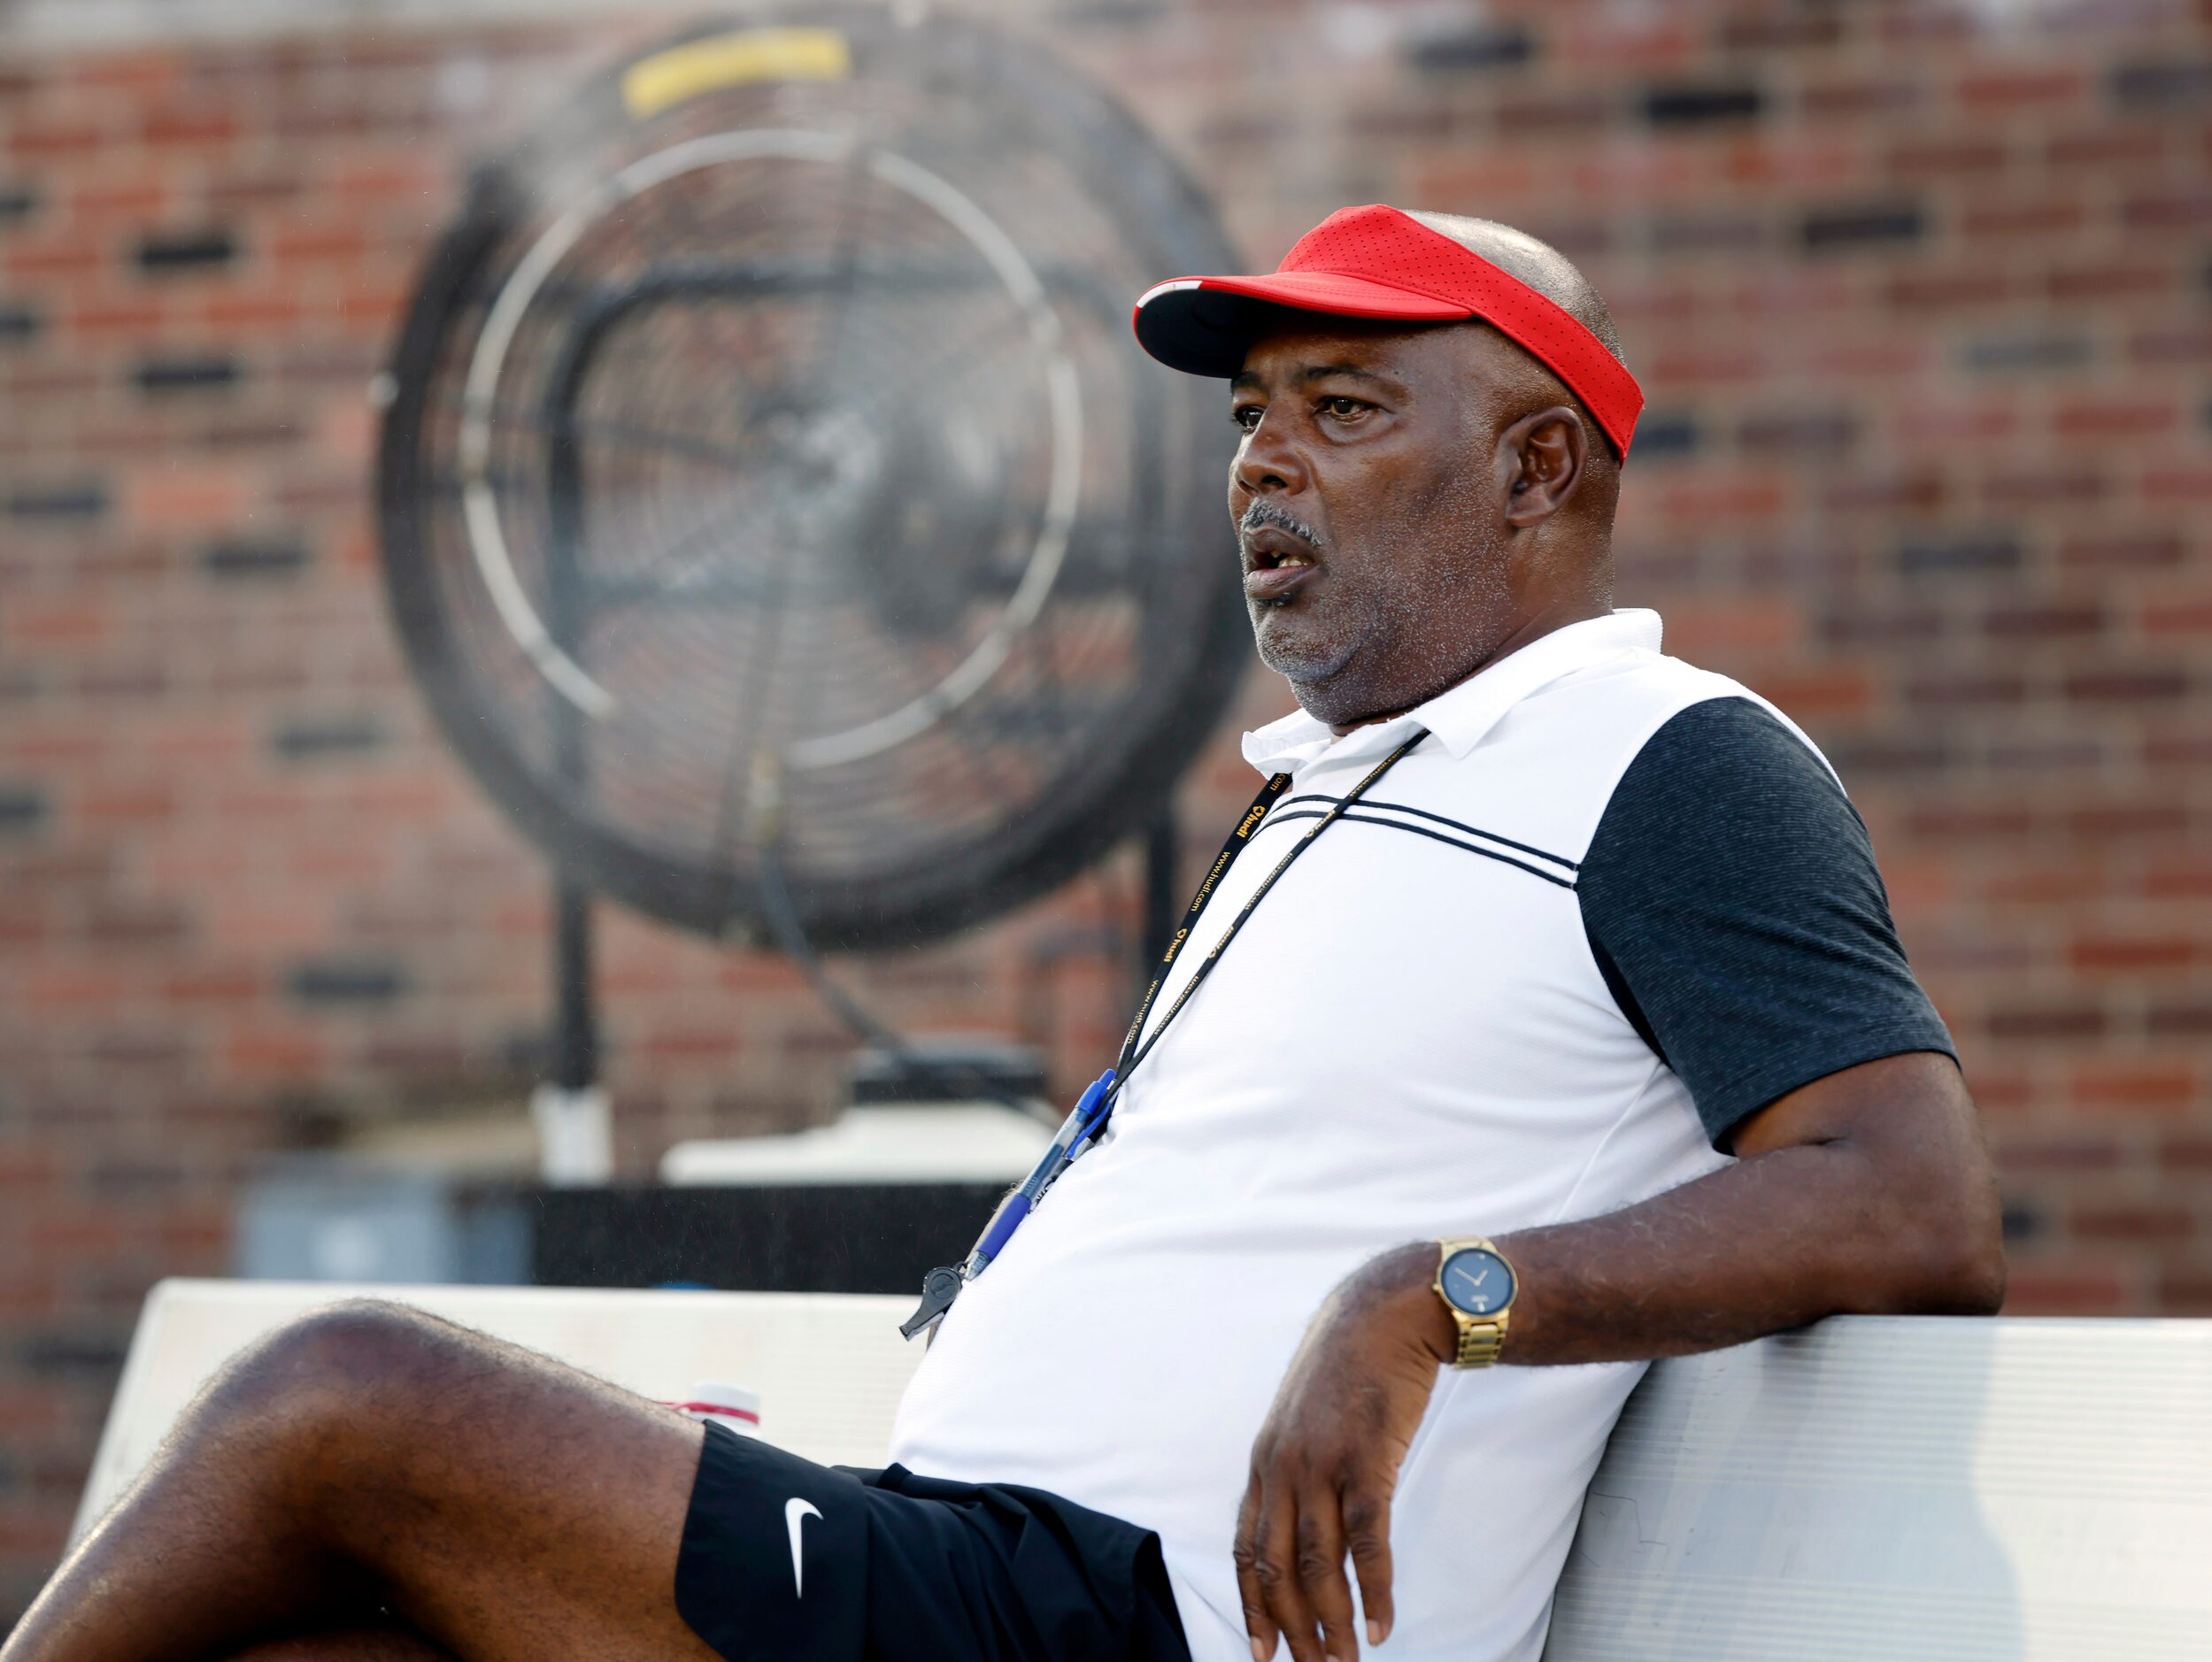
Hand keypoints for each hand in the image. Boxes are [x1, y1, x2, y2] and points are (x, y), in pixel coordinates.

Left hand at [1234, 1243, 1452, 1660]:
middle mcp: (1283, 1468)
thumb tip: (1301, 1519)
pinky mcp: (1366, 1460)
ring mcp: (1322, 1464)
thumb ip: (1297, 1469)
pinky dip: (1371, 1589)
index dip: (1252, 1605)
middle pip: (1277, 1568)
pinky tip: (1381, 1625)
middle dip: (1292, 1629)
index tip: (1259, 1653)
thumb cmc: (1351, 1371)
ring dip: (1331, 1623)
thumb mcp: (1305, 1420)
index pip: (1246, 1550)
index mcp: (1265, 1463)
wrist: (1385, 1316)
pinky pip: (1366, 1539)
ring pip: (1317, 1563)